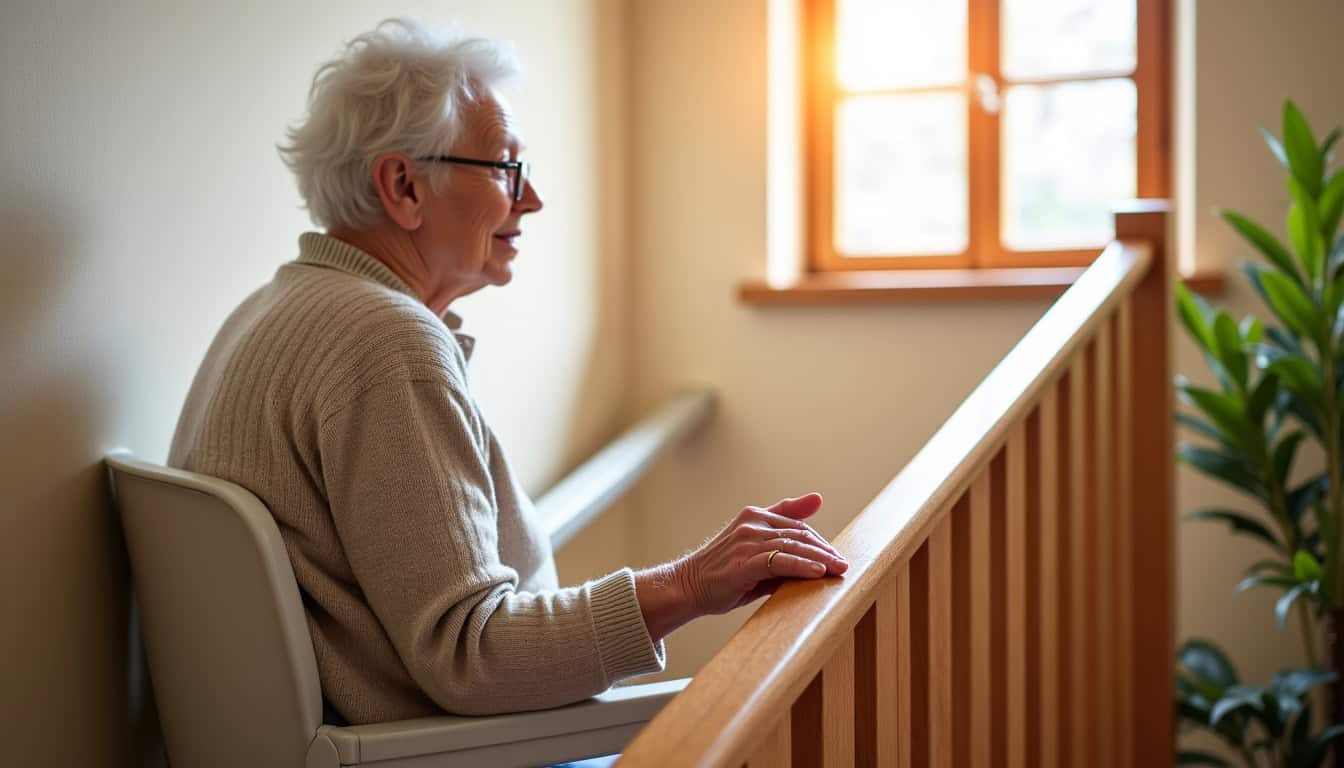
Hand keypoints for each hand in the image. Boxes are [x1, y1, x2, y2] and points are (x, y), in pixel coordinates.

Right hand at [678, 493, 847, 616]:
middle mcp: (751, 523)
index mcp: (753, 516)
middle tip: (843, 565)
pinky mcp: (745, 561)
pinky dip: (802, 565)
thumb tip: (813, 554)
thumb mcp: (753, 553)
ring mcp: (747, 540)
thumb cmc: (722, 574)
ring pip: (794, 545)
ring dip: (821, 558)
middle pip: (799, 533)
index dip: (818, 541)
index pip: (796, 525)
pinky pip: (780, 561)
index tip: (835, 556)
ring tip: (838, 569)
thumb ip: (780, 546)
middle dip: (824, 549)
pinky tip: (818, 572)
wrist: (687, 587)